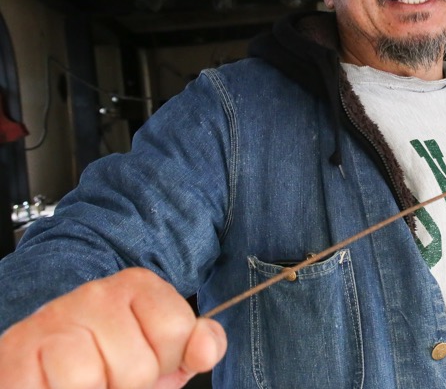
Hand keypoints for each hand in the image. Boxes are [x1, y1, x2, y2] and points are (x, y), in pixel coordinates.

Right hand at [0, 268, 226, 388]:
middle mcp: (95, 295)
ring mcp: (53, 319)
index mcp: (138, 286)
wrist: (51, 353)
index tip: (151, 357)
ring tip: (87, 382)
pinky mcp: (16, 348)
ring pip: (88, 381)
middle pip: (136, 367)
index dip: (167, 359)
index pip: (176, 331)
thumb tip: (207, 349)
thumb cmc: (115, 356)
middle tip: (112, 376)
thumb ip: (199, 345)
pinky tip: (55, 384)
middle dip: (128, 385)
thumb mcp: (166, 350)